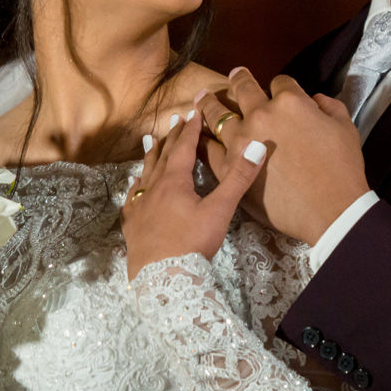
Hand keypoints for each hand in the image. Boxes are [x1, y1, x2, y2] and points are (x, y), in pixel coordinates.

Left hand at [121, 108, 267, 278]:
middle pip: (163, 157)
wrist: (162, 278)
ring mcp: (139, 207)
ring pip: (145, 174)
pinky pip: (132, 198)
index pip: (184, 148)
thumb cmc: (192, 243)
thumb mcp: (220, 210)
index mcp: (175, 182)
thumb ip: (238, 178)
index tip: (194, 111)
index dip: (190, 129)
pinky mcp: (132, 225)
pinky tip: (135, 185)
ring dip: (150, 156)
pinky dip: (136, 186)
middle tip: (175, 120)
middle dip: (172, 137)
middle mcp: (154, 189)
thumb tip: (258, 146)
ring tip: (150, 140)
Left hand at [197, 68, 366, 243]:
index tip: (276, 87)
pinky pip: (208, 150)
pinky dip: (201, 142)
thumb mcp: (345, 130)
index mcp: (288, 103)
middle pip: (243, 91)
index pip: (280, 83)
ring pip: (217, 117)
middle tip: (231, 77)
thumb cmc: (342, 171)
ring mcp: (239, 142)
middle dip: (237, 81)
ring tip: (200, 100)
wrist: (328, 210)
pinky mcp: (227, 169)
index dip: (280, 85)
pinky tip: (196, 138)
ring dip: (208, 106)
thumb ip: (331, 108)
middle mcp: (259, 117)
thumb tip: (316, 100)